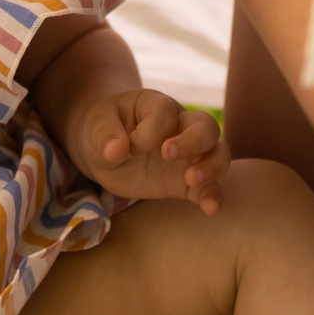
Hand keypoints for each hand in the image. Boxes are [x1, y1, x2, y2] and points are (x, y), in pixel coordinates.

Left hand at [73, 88, 230, 212]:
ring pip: (218, 153)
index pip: (164, 114)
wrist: (103, 150)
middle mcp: (180, 127)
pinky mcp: (185, 182)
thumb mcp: (95, 126)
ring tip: (192, 180)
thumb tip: (116, 150)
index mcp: (157, 106)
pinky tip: (210, 208)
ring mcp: (188, 156)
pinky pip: (208, 187)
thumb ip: (105, 134)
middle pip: (206, 126)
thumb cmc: (102, 129)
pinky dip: (213, 196)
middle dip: (193, 141)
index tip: (127, 148)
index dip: (148, 133)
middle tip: (168, 155)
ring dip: (211, 167)